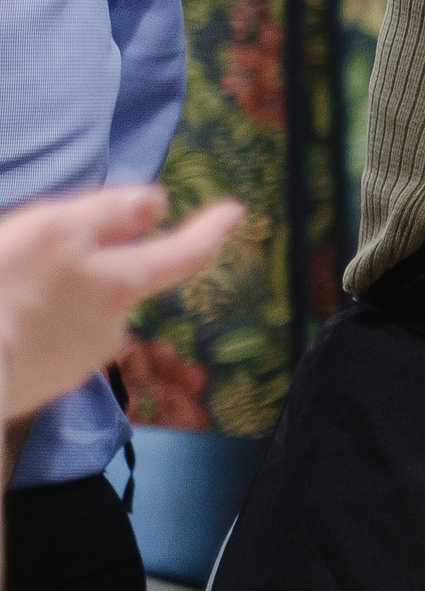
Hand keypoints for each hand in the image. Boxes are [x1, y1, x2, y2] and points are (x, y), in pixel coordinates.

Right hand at [0, 187, 241, 421]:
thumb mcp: (48, 230)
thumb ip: (106, 215)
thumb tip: (158, 203)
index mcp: (118, 285)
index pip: (180, 255)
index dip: (209, 231)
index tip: (234, 212)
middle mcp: (110, 326)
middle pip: (120, 288)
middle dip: (103, 270)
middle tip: (55, 257)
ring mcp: (77, 361)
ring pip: (82, 320)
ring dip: (61, 305)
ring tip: (12, 294)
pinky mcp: (45, 387)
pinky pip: (50, 349)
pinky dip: (38, 335)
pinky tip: (6, 328)